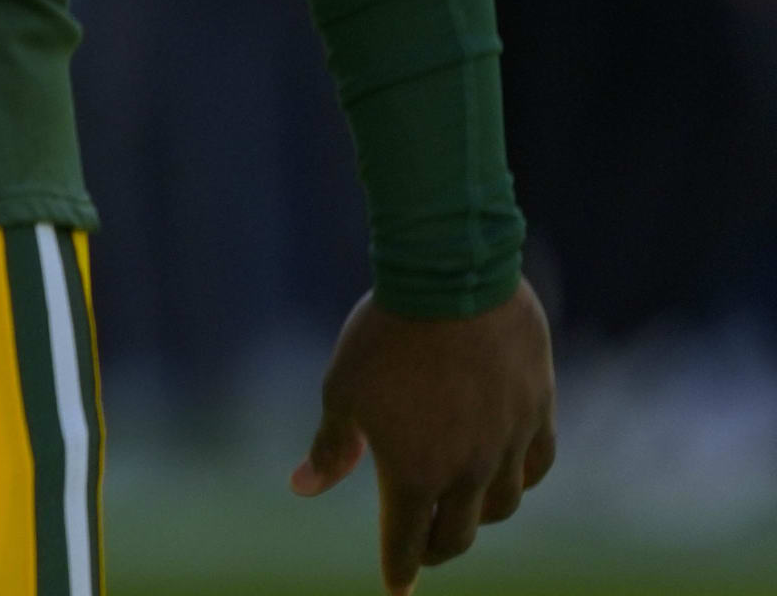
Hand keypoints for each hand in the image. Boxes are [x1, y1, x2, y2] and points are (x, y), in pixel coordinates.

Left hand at [291, 283, 557, 590]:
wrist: (450, 280)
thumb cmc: (383, 336)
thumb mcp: (342, 390)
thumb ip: (330, 446)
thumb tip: (305, 487)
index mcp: (414, 473)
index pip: (406, 541)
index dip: (399, 568)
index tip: (395, 588)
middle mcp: (468, 471)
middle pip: (459, 534)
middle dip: (437, 548)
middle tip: (423, 548)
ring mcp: (509, 444)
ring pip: (503, 506)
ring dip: (480, 517)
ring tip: (463, 510)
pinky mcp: (539, 412)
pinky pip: (537, 465)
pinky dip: (520, 479)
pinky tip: (509, 476)